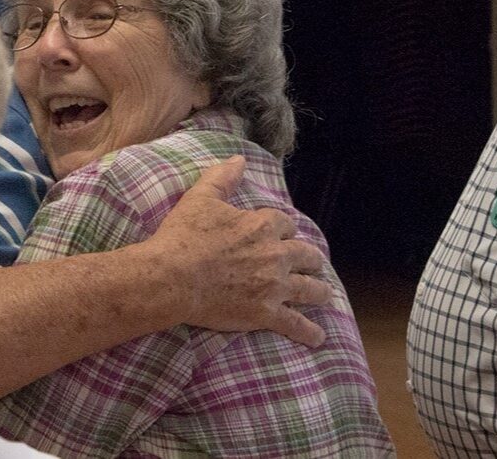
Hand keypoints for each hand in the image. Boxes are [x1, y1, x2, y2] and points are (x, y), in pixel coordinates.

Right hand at [151, 156, 331, 346]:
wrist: (172, 277)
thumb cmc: (184, 236)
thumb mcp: (201, 198)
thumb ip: (223, 177)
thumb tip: (238, 159)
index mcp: (262, 226)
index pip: (285, 223)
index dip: (285, 228)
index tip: (284, 233)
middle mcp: (275, 255)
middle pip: (305, 255)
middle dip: (310, 259)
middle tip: (312, 263)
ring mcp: (274, 286)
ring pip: (309, 288)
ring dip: (319, 290)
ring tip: (324, 294)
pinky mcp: (266, 313)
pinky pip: (295, 323)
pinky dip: (308, 331)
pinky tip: (318, 337)